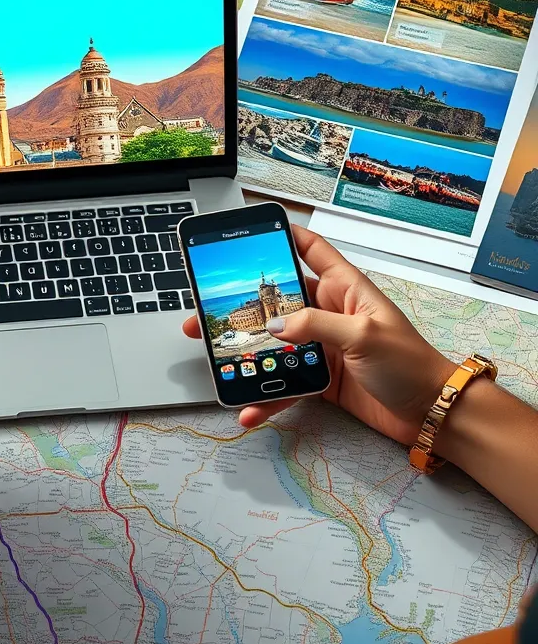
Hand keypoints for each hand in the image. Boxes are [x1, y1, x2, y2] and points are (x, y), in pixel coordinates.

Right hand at [183, 227, 455, 441]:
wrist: (432, 413)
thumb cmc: (410, 363)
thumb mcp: (364, 335)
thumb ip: (317, 325)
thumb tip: (275, 326)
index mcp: (345, 288)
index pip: (311, 249)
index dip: (284, 235)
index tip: (252, 230)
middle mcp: (329, 312)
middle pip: (280, 300)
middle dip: (246, 303)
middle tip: (211, 305)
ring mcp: (324, 345)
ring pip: (276, 343)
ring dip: (249, 351)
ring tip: (217, 356)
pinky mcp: (322, 377)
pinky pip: (287, 381)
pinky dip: (268, 394)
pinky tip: (251, 406)